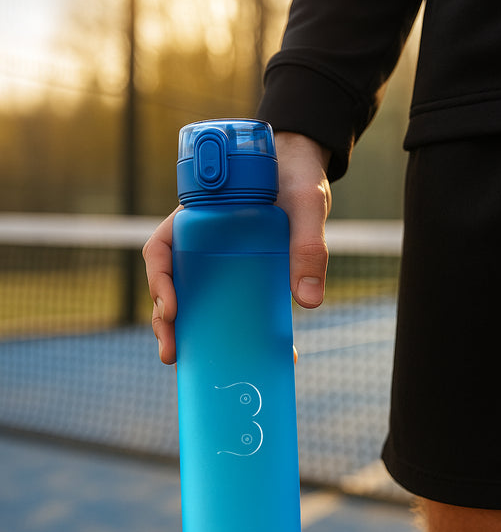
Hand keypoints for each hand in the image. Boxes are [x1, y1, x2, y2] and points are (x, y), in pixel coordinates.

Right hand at [143, 133, 330, 363]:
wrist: (306, 169)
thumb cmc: (296, 175)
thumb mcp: (306, 203)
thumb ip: (309, 245)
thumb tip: (309, 302)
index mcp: (199, 218)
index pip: (162, 249)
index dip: (159, 281)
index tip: (171, 307)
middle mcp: (201, 242)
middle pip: (170, 284)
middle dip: (165, 321)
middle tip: (172, 353)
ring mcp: (218, 261)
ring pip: (193, 299)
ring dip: (188, 331)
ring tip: (192, 363)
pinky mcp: (243, 275)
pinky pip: (229, 304)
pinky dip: (233, 331)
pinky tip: (252, 355)